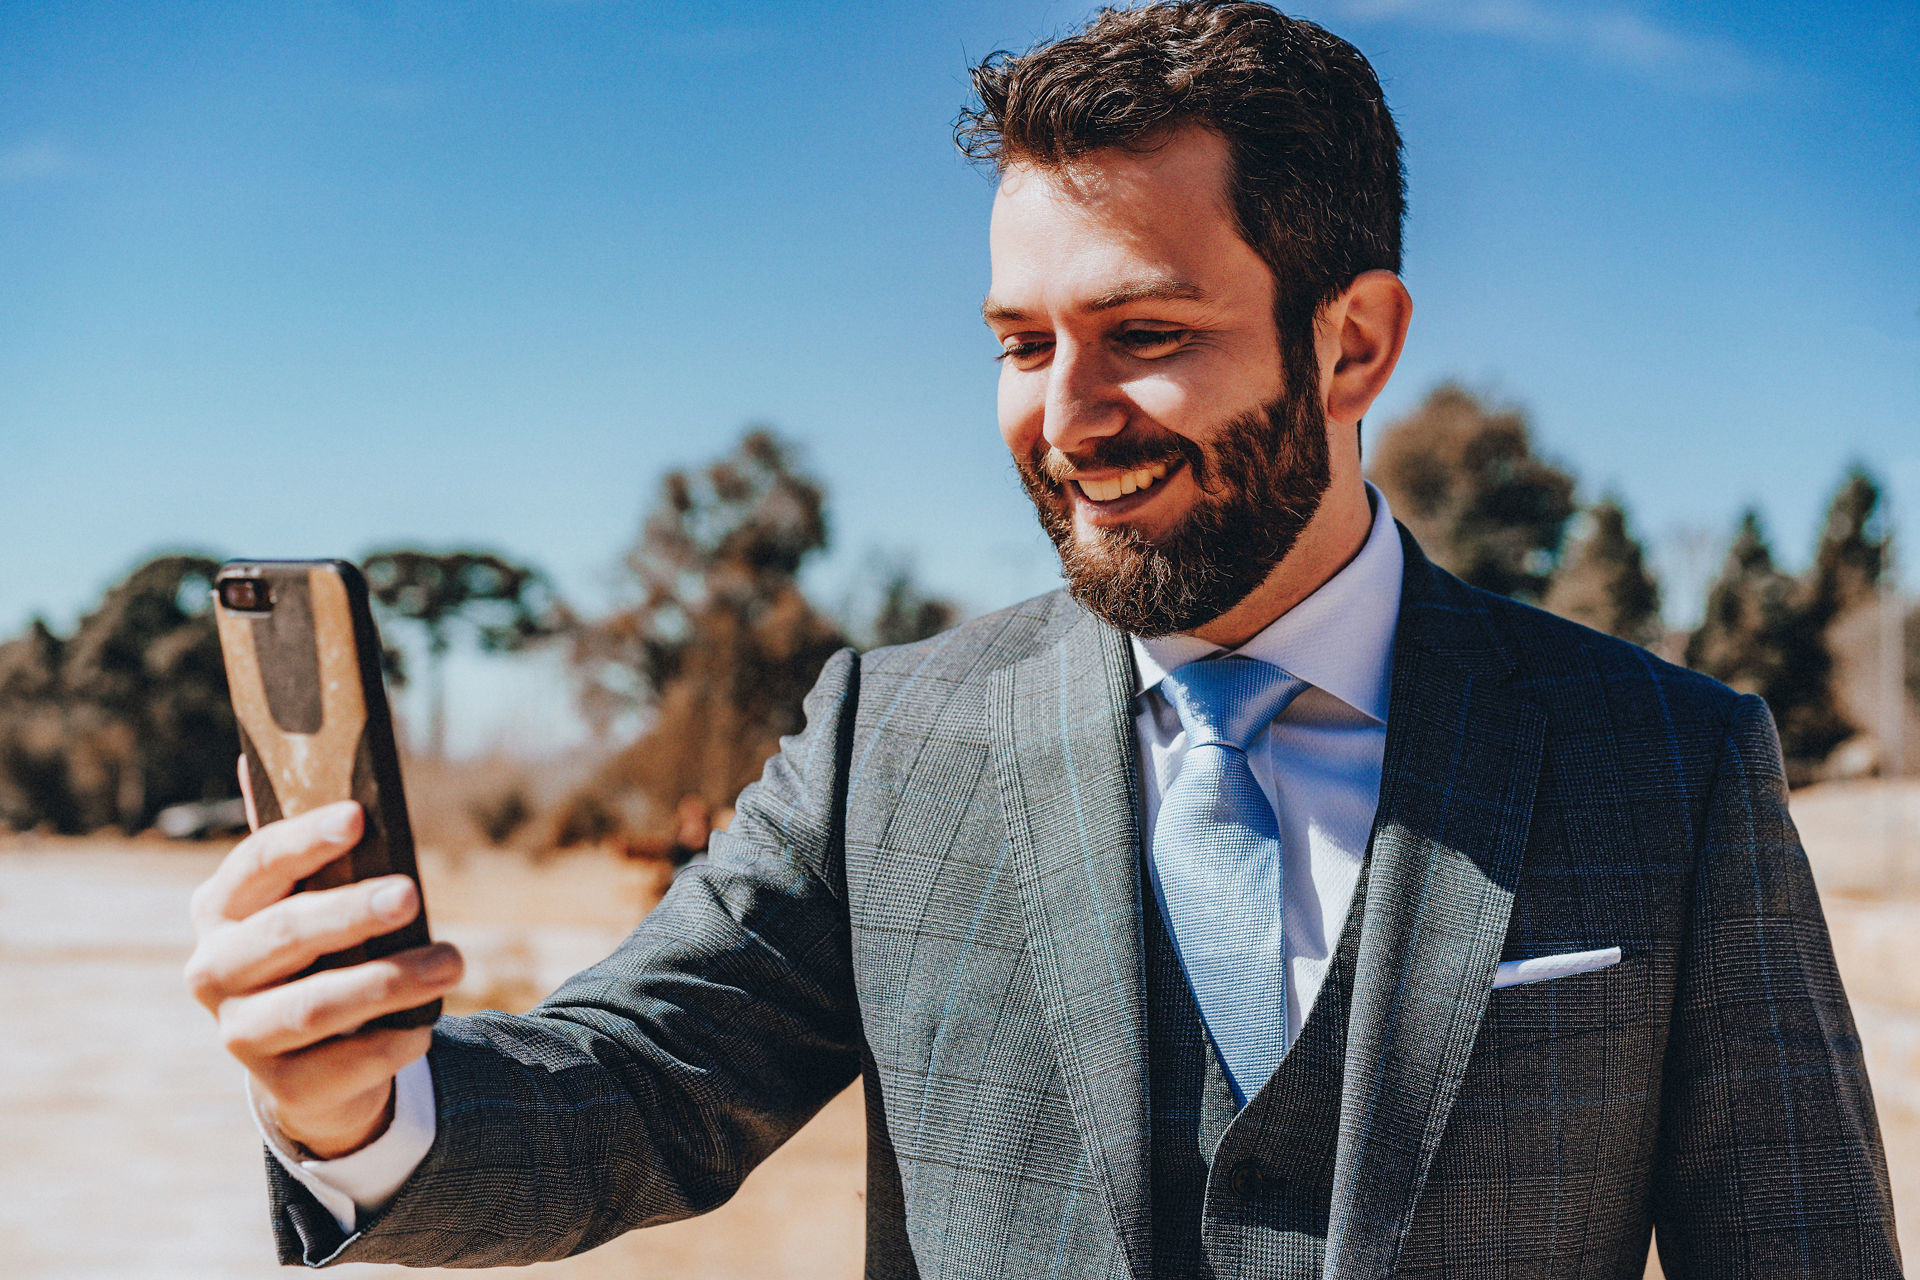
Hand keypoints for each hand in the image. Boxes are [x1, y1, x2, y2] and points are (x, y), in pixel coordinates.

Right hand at [185, 787, 462, 1158]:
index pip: (253, 867)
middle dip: (350, 912)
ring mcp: (240, 1036)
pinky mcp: (283, 1089)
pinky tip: (424, 1024)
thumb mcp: (311, 901)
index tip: (359, 816)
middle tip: (412, 892)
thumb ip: (306, 847)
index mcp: (218, 911)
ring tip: (453, 960)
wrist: (308, 1061)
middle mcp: (213, 972)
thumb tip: (263, 754)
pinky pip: (344, 1063)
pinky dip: (391, 1041)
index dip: (303, 841)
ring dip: (388, 980)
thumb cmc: (317, 954)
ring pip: (313, 1006)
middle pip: (282, 936)